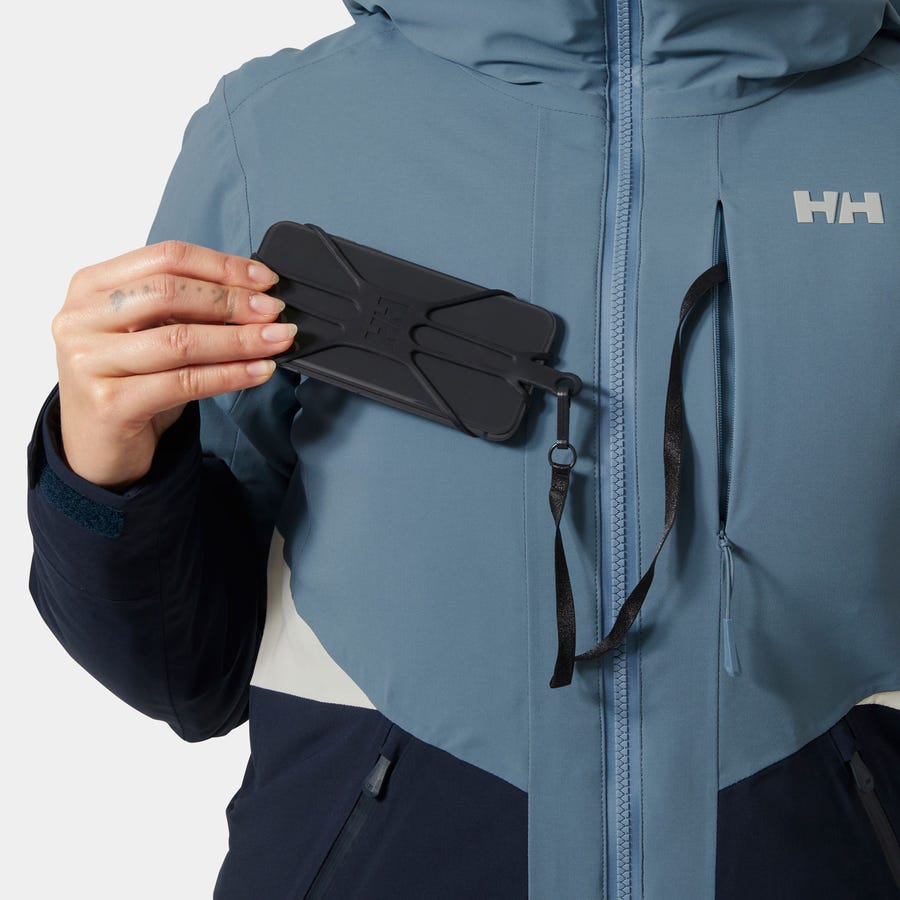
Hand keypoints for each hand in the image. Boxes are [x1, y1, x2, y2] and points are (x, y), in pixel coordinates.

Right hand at [52, 239, 297, 490]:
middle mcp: (81, 318)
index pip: (165, 258)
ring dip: (239, 339)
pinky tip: (259, 371)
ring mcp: (89, 361)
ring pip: (180, 340)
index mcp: (91, 286)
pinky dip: (229, 375)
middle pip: (170, 293)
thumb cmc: (129, 383)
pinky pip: (184, 382)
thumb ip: (184, 308)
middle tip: (275, 311)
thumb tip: (255, 294)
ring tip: (277, 340)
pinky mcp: (110, 402)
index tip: (265, 280)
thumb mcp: (149, 333)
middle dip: (232, 301)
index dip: (221, 266)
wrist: (98, 447)